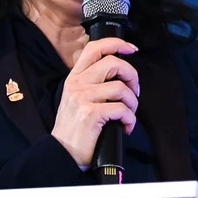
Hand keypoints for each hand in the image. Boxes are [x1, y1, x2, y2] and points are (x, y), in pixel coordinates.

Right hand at [52, 36, 138, 167]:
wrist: (63, 153)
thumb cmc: (75, 129)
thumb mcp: (77, 99)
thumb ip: (91, 83)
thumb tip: (119, 75)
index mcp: (74, 77)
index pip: (94, 48)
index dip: (116, 44)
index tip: (131, 49)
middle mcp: (77, 84)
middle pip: (113, 63)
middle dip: (132, 76)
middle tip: (134, 91)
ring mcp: (83, 98)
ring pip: (120, 87)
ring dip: (132, 103)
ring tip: (129, 114)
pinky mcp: (91, 114)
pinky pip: (121, 109)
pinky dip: (130, 119)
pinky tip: (126, 127)